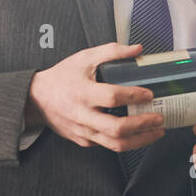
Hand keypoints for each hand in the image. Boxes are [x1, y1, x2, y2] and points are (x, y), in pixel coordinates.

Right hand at [26, 42, 166, 152]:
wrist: (37, 99)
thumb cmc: (61, 78)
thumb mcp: (84, 58)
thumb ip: (111, 52)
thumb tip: (137, 49)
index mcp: (82, 92)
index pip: (112, 97)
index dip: (133, 96)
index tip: (149, 94)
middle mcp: (82, 115)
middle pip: (116, 128)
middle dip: (142, 125)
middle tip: (158, 119)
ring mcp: (83, 131)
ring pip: (115, 144)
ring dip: (140, 140)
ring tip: (156, 132)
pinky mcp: (84, 140)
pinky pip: (108, 146)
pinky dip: (127, 142)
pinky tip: (139, 135)